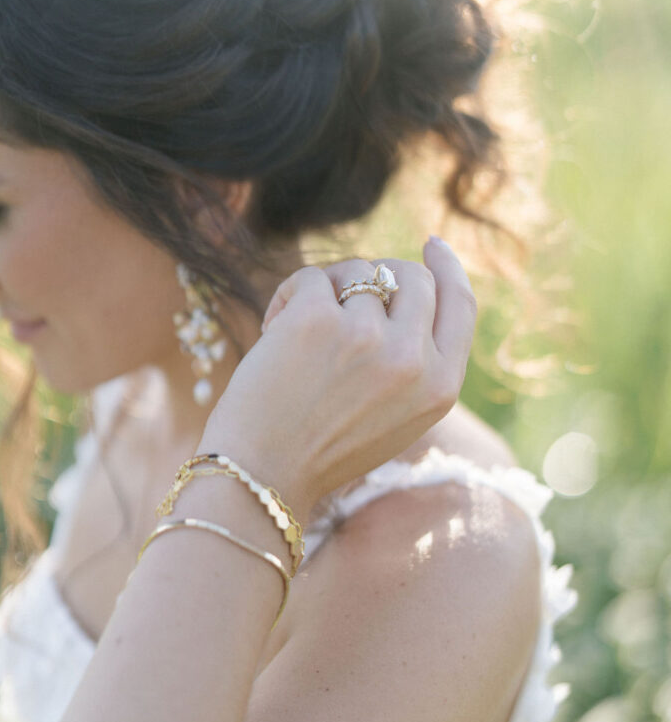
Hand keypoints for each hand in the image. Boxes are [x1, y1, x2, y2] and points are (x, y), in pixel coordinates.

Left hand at [199, 238, 476, 518]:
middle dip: (375, 275)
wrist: (262, 477)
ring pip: (356, 271)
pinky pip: (310, 277)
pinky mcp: (317, 321)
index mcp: (441, 388)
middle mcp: (412, 360)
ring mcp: (367, 337)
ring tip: (298, 336)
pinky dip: (288, 296)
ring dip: (325, 291)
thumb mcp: (397, 416)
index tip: (432, 244)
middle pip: (410, 276)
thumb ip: (417, 361)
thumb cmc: (321, 448)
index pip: (460, 305)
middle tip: (339, 298)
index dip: (448, 268)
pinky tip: (273, 330)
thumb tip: (413, 286)